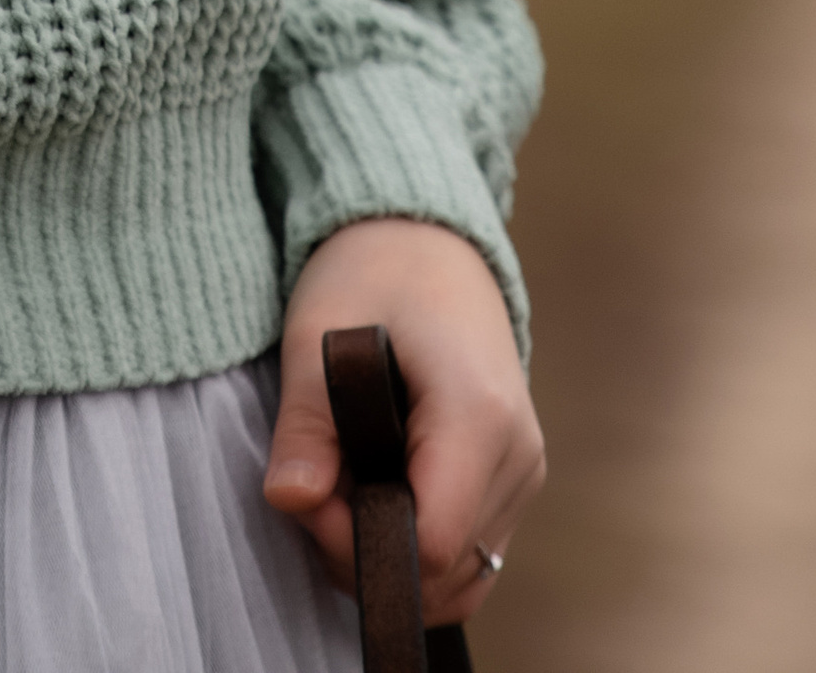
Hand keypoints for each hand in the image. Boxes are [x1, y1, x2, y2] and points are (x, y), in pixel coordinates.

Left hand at [263, 217, 544, 626]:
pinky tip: (375, 493)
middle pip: (447, 570)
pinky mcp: (515, 480)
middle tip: (316, 488)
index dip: (359, 543)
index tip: (309, 498)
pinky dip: (419, 545)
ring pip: (461, 575)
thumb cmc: (374, 274)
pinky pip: (471, 553)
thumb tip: (290, 500)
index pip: (432, 542)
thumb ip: (305, 426)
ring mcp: (525, 473)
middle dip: (367, 552)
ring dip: (392, 555)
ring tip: (343, 485)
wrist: (428, 240)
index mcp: (479, 413)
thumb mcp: (319, 334)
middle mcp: (518, 455)